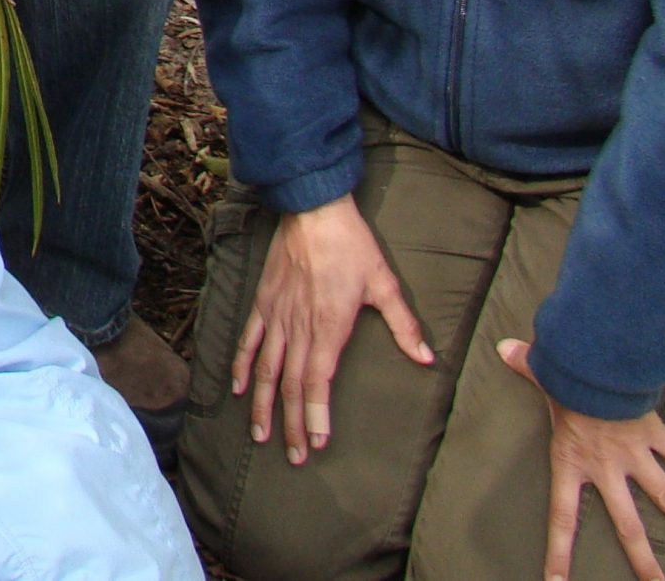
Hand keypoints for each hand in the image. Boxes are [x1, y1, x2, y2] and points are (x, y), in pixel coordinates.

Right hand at [233, 195, 435, 462]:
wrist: (313, 210)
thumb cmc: (352, 245)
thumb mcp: (385, 283)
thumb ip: (403, 325)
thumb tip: (426, 359)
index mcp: (328, 326)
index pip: (317, 381)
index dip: (314, 415)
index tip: (315, 443)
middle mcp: (297, 327)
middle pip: (291, 384)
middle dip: (290, 423)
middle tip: (291, 455)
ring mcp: (276, 315)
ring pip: (266, 369)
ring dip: (262, 404)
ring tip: (259, 434)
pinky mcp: (263, 301)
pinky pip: (249, 340)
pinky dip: (243, 366)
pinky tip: (239, 389)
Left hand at [497, 338, 664, 580]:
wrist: (600, 366)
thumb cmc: (566, 375)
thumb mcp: (541, 376)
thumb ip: (525, 366)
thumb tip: (503, 347)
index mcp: (570, 463)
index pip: (562, 518)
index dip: (560, 553)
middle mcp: (605, 468)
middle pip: (628, 525)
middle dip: (643, 560)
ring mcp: (633, 454)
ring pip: (663, 494)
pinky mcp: (654, 434)